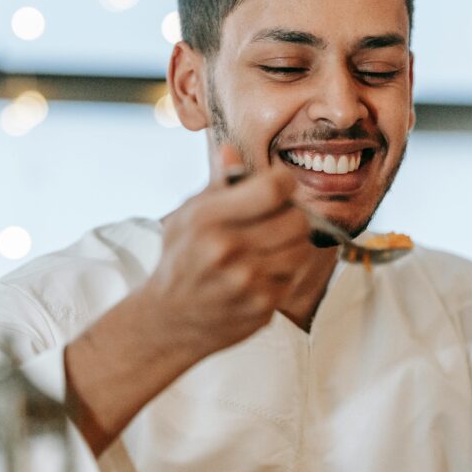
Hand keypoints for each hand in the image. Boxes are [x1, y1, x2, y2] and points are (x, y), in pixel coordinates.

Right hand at [139, 145, 312, 356]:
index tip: (280, 185)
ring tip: (270, 246)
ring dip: (291, 245)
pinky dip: (283, 273)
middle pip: (296, 219)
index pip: (272, 189)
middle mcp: (226, 249)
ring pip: (301, 249)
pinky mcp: (261, 306)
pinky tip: (262, 273)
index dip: (284, 182)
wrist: (169, 320)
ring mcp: (246, 281)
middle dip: (291, 215)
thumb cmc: (181, 260)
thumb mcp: (186, 217)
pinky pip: (293, 277)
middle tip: (277, 219)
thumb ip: (215, 186)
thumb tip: (231, 150)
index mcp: (206, 219)